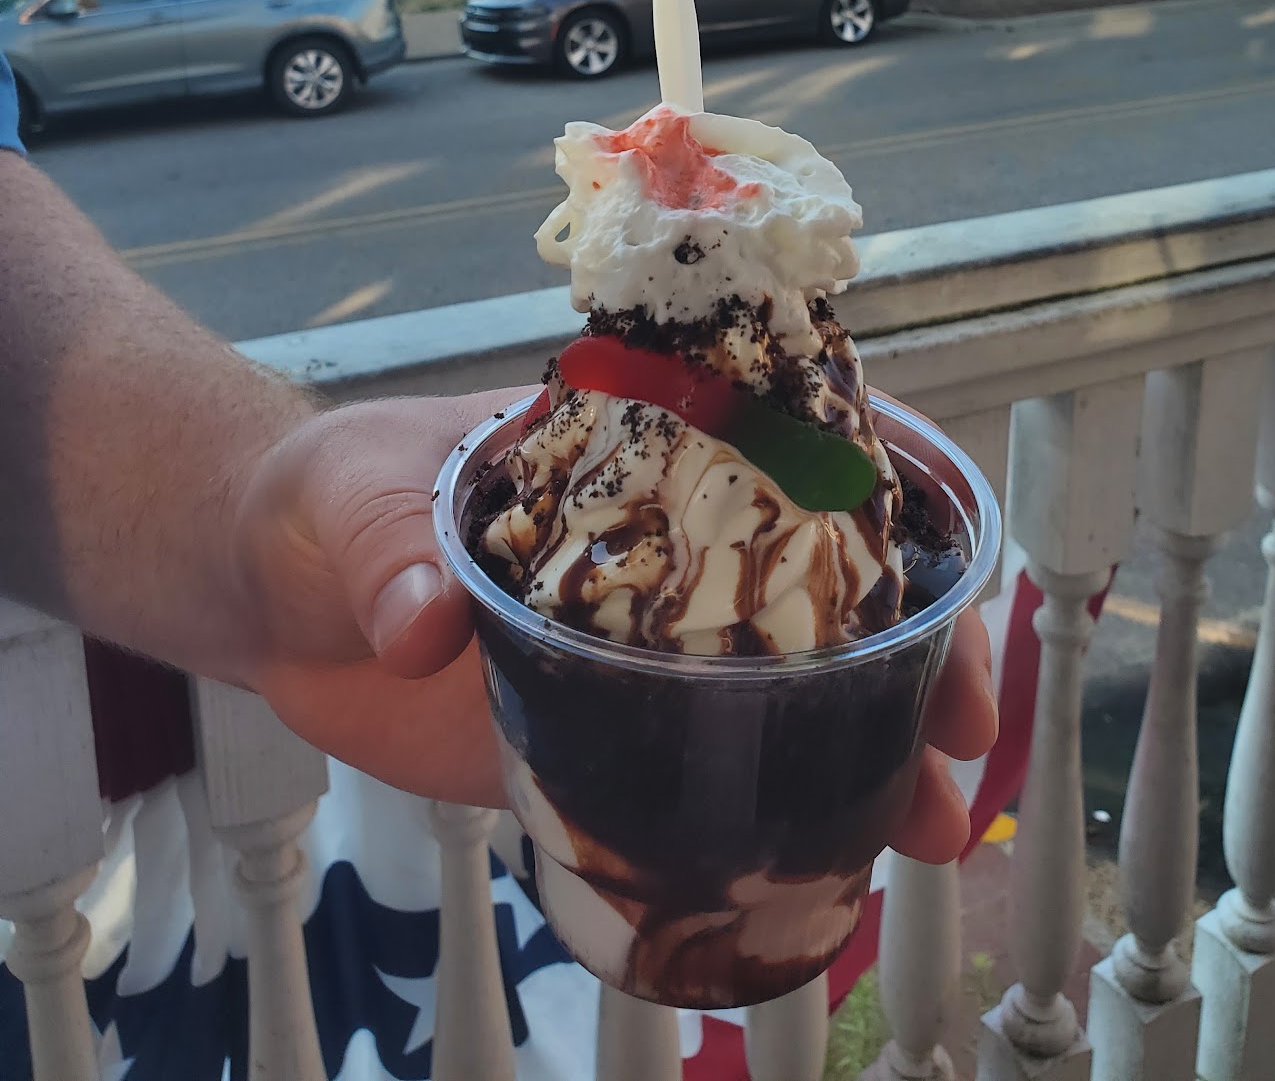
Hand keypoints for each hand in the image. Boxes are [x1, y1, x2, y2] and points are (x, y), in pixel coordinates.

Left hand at [233, 389, 997, 859]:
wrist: (264, 586)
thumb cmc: (327, 495)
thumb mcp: (358, 497)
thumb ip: (392, 551)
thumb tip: (426, 625)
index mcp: (637, 449)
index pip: (799, 446)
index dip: (896, 495)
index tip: (952, 564)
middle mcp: (667, 545)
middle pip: (830, 578)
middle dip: (924, 646)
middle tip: (966, 737)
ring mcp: (642, 647)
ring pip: (794, 687)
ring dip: (878, 750)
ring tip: (935, 827)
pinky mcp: (597, 735)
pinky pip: (707, 776)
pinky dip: (776, 818)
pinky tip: (826, 871)